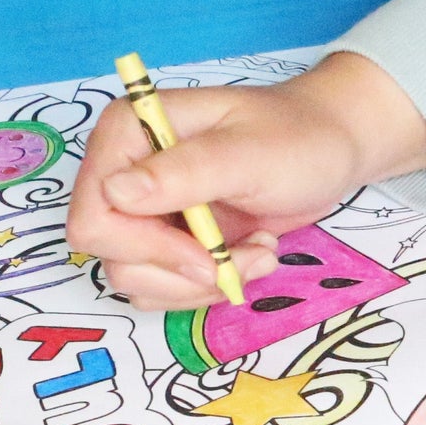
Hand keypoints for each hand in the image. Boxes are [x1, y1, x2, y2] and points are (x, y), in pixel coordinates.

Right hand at [67, 52, 425, 310]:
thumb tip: (116, 193)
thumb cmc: (297, 137)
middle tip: (241, 257)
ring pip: (139, 282)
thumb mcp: (247, 153)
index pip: (94, 218)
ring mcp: (142, 211)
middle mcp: (123, 172)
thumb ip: (182, 174)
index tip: (208, 252)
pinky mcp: (165, 242)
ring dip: (203, 282)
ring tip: (255, 253)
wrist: (331, 149)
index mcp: (126, 133)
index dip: (145, 247)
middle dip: (182, 272)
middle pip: (114, 258)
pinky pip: (163, 290)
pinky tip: (246, 255)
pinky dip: (208, 286)